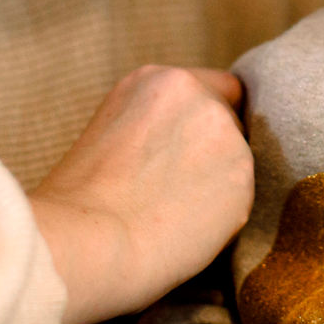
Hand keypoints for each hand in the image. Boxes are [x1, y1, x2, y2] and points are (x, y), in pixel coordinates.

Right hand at [27, 65, 252, 323]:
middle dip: (214, 155)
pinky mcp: (242, 176)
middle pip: (231, 124)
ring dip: (219, 187)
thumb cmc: (81, 205)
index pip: (220, 88)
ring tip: (173, 216)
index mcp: (157, 81)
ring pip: (238, 163)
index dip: (208, 122)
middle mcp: (197, 96)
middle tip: (175, 194)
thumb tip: (188, 145)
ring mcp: (224, 133)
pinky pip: (242, 199)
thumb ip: (157, 125)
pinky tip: (185, 230)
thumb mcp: (112, 134)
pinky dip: (223, 218)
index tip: (192, 151)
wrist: (87, 243)